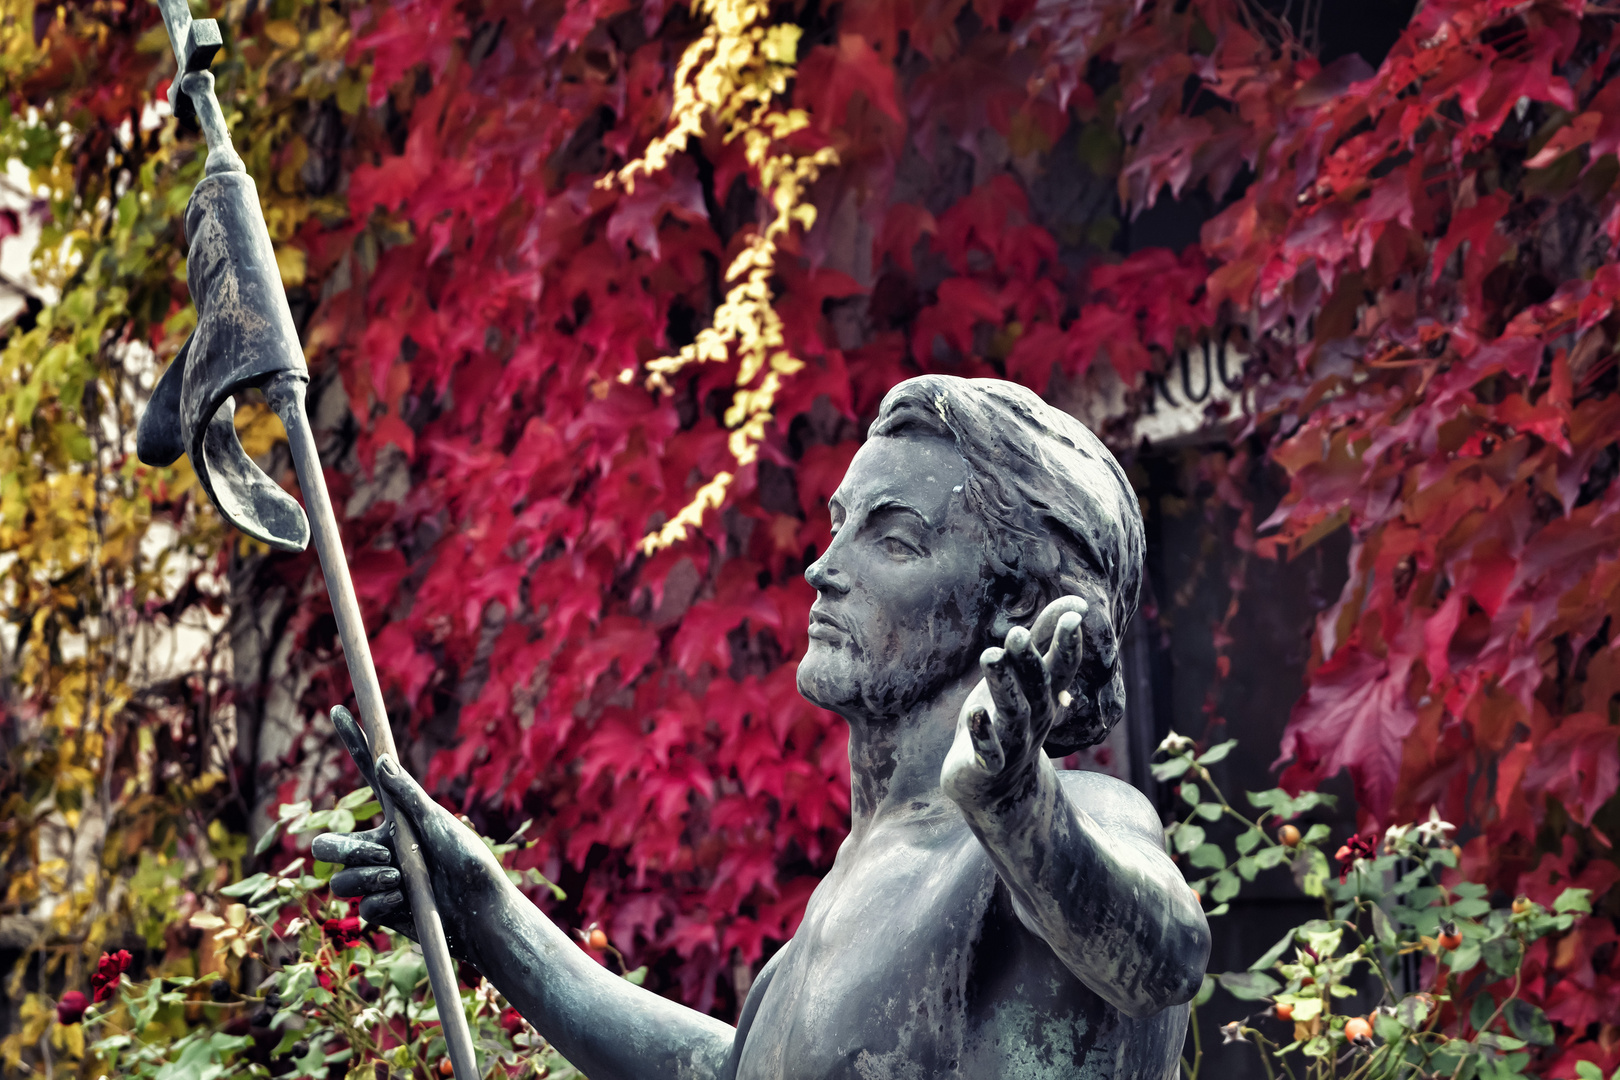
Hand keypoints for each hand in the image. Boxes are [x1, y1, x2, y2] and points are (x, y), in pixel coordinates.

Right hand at [311, 707, 509, 962]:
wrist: (481, 916)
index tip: (339, 708)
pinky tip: (408, 902)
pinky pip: (362, 906)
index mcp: (397, 819)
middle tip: (377, 854)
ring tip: (402, 880)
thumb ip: (409, 796)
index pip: (368, 776)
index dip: (354, 742)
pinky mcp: (380, 910)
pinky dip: (384, 902)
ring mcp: (377, 879)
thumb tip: (383, 758)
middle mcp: (381, 847)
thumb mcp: (440, 824)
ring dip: (370, 878)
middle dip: (341, 850)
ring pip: (340, 880)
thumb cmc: (469, 864)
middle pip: (328, 846)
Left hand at [942, 596, 1087, 806]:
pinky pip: (989, 752)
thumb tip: (1077, 602)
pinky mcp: (987, 766)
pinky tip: (975, 715)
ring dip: (1003, 686)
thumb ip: (1045, 638)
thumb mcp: (1026, 678)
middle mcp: (1035, 718)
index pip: (1063, 668)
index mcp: (1046, 696)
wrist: (998, 789)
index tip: (1075, 616)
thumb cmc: (1010, 720)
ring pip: (1012, 713)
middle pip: (1036, 687)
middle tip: (1017, 633)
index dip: (1068, 644)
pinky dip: (984, 735)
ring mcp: (1013, 743)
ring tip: (990, 655)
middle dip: (1029, 661)